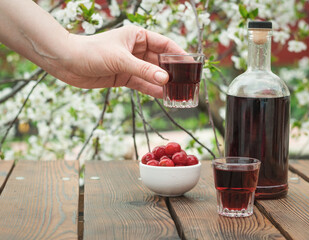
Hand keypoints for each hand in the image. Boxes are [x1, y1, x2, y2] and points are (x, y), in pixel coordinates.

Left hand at [59, 25, 184, 97]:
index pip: (164, 45)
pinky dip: (151, 90)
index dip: (178, 54)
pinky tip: (162, 96)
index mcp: (137, 37)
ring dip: (163, 83)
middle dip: (172, 72)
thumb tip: (165, 80)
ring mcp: (130, 64)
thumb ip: (143, 70)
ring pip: (152, 74)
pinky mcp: (123, 77)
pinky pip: (142, 84)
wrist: (68, 63)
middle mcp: (136, 50)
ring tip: (177, 93)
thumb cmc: (92, 52)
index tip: (191, 64)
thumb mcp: (120, 60)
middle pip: (160, 61)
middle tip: (186, 83)